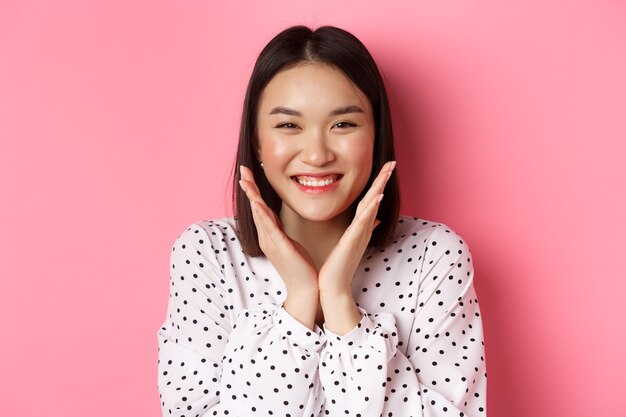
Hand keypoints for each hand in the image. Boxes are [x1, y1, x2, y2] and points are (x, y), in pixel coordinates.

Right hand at [239, 166, 319, 328]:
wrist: (306, 289)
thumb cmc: (301, 267)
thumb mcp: (290, 243)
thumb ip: (282, 231)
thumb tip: (278, 220)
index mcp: (270, 235)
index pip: (260, 208)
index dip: (254, 190)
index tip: (249, 174)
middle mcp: (266, 237)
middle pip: (255, 208)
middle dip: (249, 188)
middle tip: (243, 170)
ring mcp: (271, 243)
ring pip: (259, 215)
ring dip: (252, 196)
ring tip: (246, 180)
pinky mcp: (280, 248)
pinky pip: (269, 228)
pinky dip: (262, 214)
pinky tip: (258, 203)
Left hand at [318, 161, 395, 332]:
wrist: (334, 285)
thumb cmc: (339, 265)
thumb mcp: (352, 243)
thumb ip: (363, 229)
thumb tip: (376, 218)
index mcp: (360, 227)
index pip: (371, 201)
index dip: (379, 184)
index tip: (385, 168)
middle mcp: (363, 229)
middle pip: (375, 199)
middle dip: (383, 180)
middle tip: (393, 163)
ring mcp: (359, 234)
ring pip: (371, 207)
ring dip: (379, 189)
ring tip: (387, 173)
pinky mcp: (353, 241)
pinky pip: (363, 222)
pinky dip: (371, 209)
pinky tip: (376, 197)